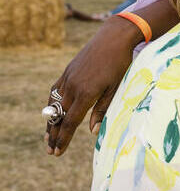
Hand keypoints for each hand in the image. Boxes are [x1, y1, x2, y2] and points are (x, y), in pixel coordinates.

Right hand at [45, 17, 139, 155]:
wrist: (113, 38)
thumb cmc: (120, 64)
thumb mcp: (116, 88)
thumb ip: (103, 110)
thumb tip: (92, 131)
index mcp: (86, 94)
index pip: (70, 123)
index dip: (63, 139)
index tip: (57, 152)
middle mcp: (73, 87)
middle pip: (59, 117)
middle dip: (54, 135)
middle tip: (50, 151)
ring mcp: (68, 78)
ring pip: (55, 105)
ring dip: (51, 121)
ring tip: (49, 135)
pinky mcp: (67, 71)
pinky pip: (56, 91)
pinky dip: (52, 105)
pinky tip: (53, 112)